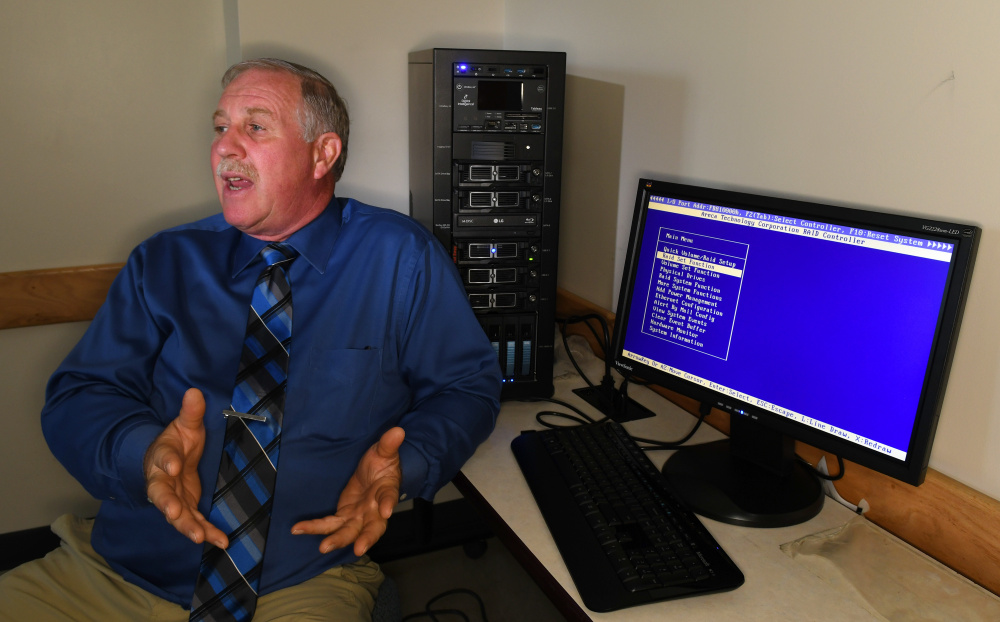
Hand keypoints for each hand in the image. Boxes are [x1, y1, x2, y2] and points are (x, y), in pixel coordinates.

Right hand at [144, 388, 228, 549]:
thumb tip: (195, 391)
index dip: (167, 461)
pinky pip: (195, 522)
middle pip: (161, 494)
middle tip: (174, 513)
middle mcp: (163, 481)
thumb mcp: (185, 425)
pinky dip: (206, 532)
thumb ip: (191, 412)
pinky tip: (220, 541)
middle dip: (167, 504)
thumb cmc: (176, 442)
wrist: (168, 460)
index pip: (162, 458)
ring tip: (199, 537)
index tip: (173, 465)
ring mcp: (173, 497)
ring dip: (187, 526)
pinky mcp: (185, 508)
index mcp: (162, 457)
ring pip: (177, 514)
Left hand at [291, 426, 404, 556]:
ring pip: (349, 531)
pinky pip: (328, 524)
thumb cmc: (382, 462)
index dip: (387, 503)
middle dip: (366, 538)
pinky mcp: (343, 516)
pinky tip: (297, 529)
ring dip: (337, 539)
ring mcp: (358, 516)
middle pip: (372, 527)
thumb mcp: (384, 451)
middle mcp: (374, 510)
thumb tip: (397, 430)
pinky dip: (314, 527)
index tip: (385, 511)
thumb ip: (388, 444)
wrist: (373, 472)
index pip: (388, 497)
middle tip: (359, 549)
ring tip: (323, 547)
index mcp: (386, 491)